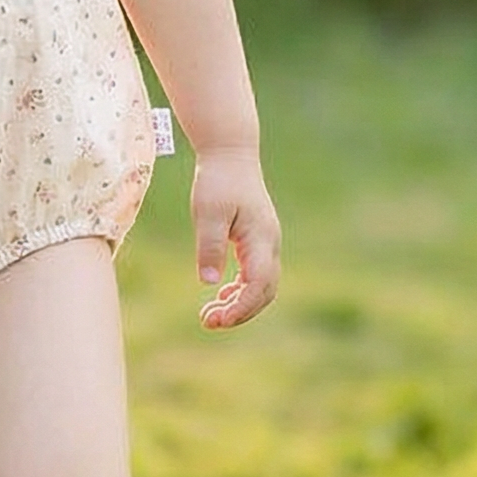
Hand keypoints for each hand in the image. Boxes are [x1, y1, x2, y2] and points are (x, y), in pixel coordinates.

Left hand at [192, 147, 280, 329]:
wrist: (231, 154)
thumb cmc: (217, 180)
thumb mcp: (207, 213)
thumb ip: (210, 247)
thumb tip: (209, 283)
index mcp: (260, 239)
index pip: (259, 285)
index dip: (241, 308)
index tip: (216, 319)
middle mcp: (270, 244)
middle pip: (264, 292)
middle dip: (239, 312)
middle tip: (208, 322)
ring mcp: (267, 242)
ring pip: (262, 285)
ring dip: (239, 303)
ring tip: (210, 315)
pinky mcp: (258, 240)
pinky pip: (256, 274)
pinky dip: (240, 289)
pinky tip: (221, 295)